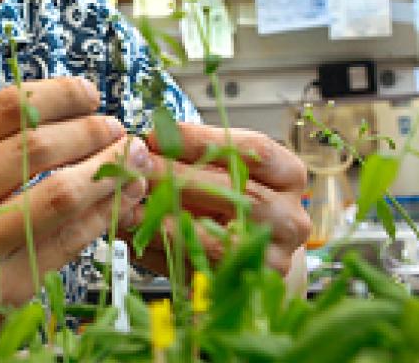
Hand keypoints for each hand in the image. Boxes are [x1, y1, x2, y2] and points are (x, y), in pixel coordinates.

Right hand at [0, 77, 151, 360]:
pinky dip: (101, 214)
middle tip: (116, 129)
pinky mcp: (3, 289)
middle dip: (90, 131)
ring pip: (59, 194)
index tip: (88, 93)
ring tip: (132, 160)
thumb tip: (69, 108)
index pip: (4, 108)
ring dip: (107, 171)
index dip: (58, 94)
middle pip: (36, 147)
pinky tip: (120, 200)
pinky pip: (67, 241)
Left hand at [127, 123, 310, 275]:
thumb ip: (197, 151)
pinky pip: (197, 269)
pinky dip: (161, 251)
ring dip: (164, 221)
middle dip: (177, 177)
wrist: (258, 248)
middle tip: (137, 167)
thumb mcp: (228, 166)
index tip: (158, 134)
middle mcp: (288, 218)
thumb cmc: (240, 196)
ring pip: (214, 239)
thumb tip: (152, 139)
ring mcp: (272, 258)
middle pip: (234, 192)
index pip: (252, 150)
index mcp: (289, 177)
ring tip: (128, 205)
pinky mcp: (243, 285)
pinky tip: (136, 236)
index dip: (202, 141)